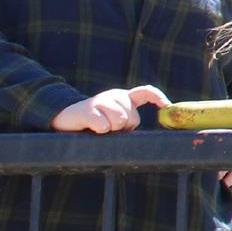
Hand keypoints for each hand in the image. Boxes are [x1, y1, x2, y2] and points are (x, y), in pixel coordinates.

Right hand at [51, 85, 170, 133]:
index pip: (146, 92)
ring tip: (97, 127)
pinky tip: (89, 127)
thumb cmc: (94, 124)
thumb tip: (147, 138)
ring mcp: (101, 100)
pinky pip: (104, 126)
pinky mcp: (88, 109)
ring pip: (119, 122)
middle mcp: (115, 95)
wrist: (65, 120)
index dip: (158, 97)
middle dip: (123, 128)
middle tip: (107, 127)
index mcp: (123, 97)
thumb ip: (128, 120)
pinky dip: (98, 131)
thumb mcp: (114, 119)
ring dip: (110, 130)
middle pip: (132, 118)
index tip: (166, 106)